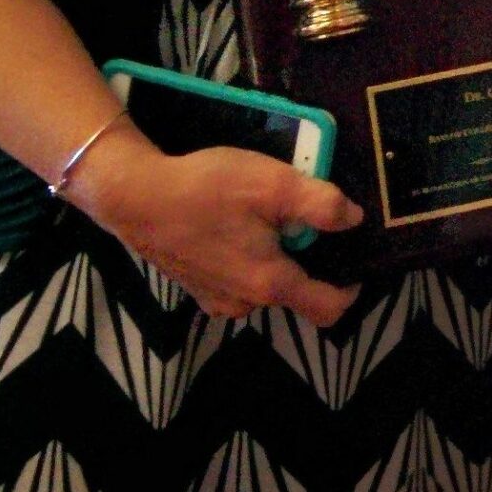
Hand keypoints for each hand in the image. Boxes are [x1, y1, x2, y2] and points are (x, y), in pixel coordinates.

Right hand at [68, 126, 364, 324]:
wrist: (136, 197)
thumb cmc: (207, 189)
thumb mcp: (274, 183)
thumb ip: (321, 204)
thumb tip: (353, 220)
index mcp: (269, 283)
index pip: (327, 308)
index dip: (350, 288)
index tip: (355, 260)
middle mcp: (244, 302)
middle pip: (295, 291)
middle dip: (306, 260)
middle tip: (301, 219)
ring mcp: (216, 299)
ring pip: (264, 283)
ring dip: (274, 257)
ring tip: (265, 216)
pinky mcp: (196, 288)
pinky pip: (238, 279)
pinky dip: (246, 258)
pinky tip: (234, 225)